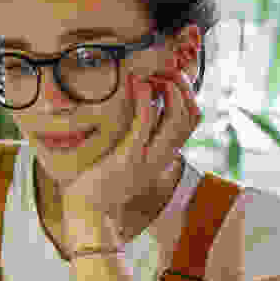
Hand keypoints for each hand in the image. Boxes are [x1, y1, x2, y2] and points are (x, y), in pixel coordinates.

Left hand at [59, 57, 201, 225]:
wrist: (87, 211)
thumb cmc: (101, 179)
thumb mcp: (126, 154)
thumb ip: (138, 134)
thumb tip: (140, 103)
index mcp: (164, 154)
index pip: (192, 118)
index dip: (187, 92)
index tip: (168, 74)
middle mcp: (162, 157)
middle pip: (192, 115)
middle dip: (183, 86)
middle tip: (163, 70)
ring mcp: (148, 159)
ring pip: (179, 120)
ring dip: (169, 90)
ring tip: (152, 75)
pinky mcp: (128, 159)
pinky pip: (145, 126)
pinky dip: (146, 102)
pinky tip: (138, 85)